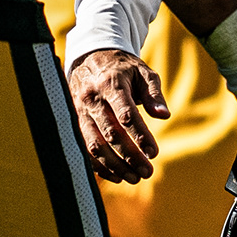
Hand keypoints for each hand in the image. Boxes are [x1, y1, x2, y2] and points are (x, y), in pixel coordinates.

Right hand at [71, 48, 168, 182]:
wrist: (90, 58)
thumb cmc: (123, 69)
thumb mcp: (143, 72)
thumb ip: (154, 94)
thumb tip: (164, 115)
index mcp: (111, 83)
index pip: (125, 114)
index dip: (140, 135)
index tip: (154, 153)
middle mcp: (91, 98)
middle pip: (110, 133)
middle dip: (130, 156)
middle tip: (147, 172)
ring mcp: (79, 111)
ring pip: (94, 145)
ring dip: (114, 165)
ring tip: (134, 178)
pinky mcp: (73, 122)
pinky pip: (83, 149)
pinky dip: (99, 166)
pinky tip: (116, 176)